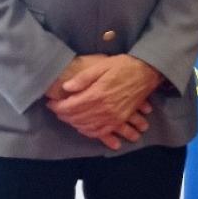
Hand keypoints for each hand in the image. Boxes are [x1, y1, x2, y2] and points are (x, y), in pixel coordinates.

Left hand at [46, 55, 161, 149]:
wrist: (146, 72)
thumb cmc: (123, 66)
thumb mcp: (101, 66)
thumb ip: (83, 78)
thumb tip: (66, 88)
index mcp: (97, 94)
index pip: (70, 107)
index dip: (57, 106)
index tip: (51, 103)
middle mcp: (104, 109)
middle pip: (77, 118)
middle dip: (63, 115)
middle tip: (57, 109)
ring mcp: (113, 117)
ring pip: (87, 127)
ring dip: (74, 124)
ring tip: (67, 117)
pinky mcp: (120, 120)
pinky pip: (101, 132)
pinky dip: (90, 132)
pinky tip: (84, 128)